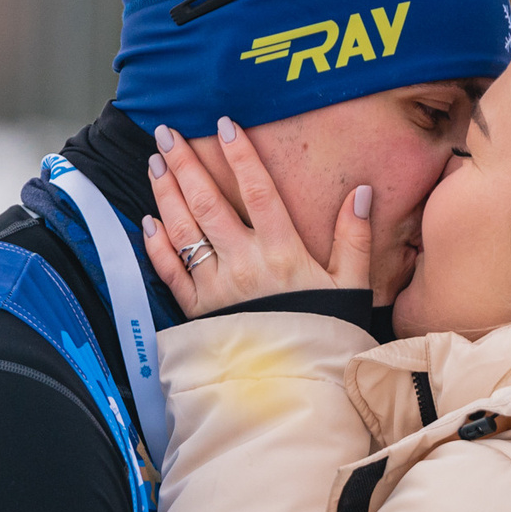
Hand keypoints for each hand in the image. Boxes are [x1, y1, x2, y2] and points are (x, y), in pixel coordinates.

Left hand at [142, 117, 373, 316]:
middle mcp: (244, 264)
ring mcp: (216, 288)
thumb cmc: (325, 334)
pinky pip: (171, 272)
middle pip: (208, 203)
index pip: (258, 191)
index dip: (240, 155)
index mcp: (283, 252)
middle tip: (167, 133)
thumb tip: (362, 193)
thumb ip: (355, 238)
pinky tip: (148, 220)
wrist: (297, 387)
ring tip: (155, 163)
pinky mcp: (197, 312)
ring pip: (184, 231)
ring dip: (166, 193)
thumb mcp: (352, 287)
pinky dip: (157, 245)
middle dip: (186, 164)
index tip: (224, 125)